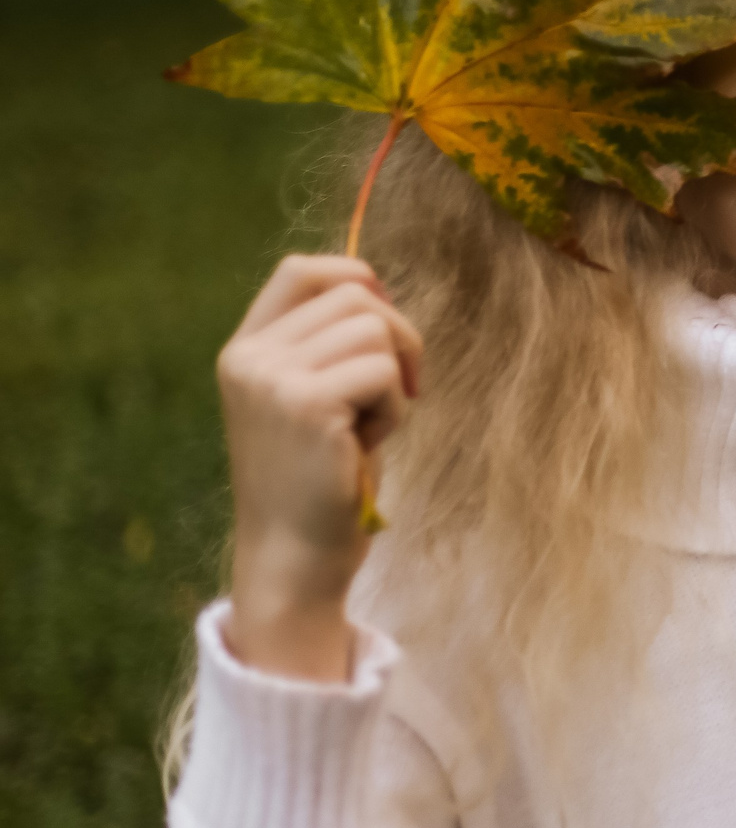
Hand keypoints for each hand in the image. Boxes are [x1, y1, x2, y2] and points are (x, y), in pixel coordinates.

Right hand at [215, 255, 421, 681]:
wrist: (295, 557)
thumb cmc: (320, 479)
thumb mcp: (313, 397)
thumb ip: (327, 343)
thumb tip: (376, 284)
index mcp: (245, 349)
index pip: (301, 270)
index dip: (357, 279)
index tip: (384, 330)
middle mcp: (249, 357)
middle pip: (356, 294)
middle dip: (397, 339)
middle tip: (394, 394)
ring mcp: (272, 378)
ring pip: (376, 328)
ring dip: (395, 379)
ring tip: (368, 428)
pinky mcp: (305, 404)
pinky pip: (384, 373)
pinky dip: (396, 410)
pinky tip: (368, 446)